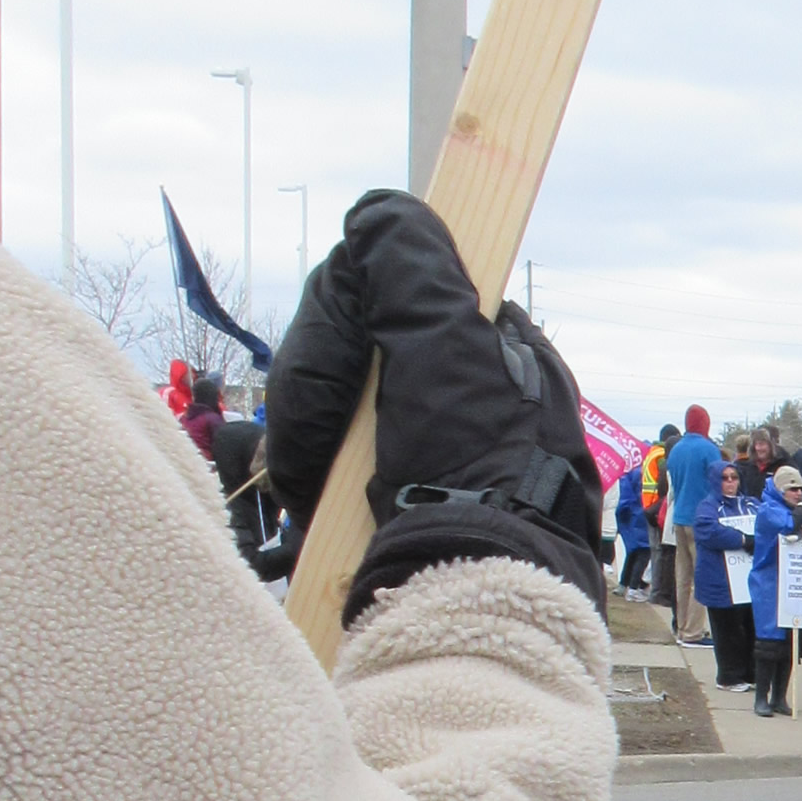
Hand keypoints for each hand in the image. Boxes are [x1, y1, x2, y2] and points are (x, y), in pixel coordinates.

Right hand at [264, 190, 601, 622]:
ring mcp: (423, 448)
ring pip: (330, 401)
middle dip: (323, 378)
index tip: (342, 328)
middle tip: (318, 425)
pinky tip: (314, 490)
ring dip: (309, 426)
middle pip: (354, 346)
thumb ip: (413, 266)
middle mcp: (464, 396)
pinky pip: (322, 456)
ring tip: (315, 471)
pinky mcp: (387, 497)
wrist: (469, 587)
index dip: (352, 307)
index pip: (396, 292)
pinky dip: (308, 466)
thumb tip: (380, 212)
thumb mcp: (448, 341)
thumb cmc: (471, 463)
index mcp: (493, 353)